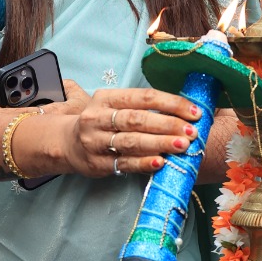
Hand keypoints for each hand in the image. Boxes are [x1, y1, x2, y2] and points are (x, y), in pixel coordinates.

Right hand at [61, 80, 203, 178]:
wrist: (66, 143)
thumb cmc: (103, 122)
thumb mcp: (114, 106)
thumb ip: (143, 107)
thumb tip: (185, 113)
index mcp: (107, 98)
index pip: (144, 97)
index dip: (171, 104)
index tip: (194, 112)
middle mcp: (98, 118)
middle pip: (137, 120)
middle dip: (168, 125)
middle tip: (192, 131)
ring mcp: (95, 142)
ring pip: (131, 142)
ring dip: (159, 144)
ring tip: (182, 146)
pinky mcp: (96, 164)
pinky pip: (124, 163)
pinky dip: (143, 163)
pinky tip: (160, 163)